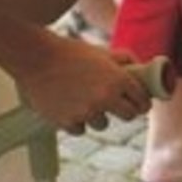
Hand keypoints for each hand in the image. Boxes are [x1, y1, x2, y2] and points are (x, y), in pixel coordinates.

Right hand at [12, 31, 154, 133]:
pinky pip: (81, 129)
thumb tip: (139, 69)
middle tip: (122, 106)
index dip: (144, 102)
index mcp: (118, 79)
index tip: (142, 103)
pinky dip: (79, 121)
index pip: (142, 100)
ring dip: (99, 115)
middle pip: (128, 116)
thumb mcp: (103, 51)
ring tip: (88, 100)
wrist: (38, 59)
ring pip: (103, 124)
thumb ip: (125, 60)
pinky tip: (72, 106)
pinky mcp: (68, 123)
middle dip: (127, 111)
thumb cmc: (71, 52)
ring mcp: (86, 113)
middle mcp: (105, 99)